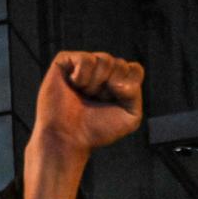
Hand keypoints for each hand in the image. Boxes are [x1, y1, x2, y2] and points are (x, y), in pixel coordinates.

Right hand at [25, 51, 143, 198]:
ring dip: (97, 81)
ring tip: (85, 95)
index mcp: (115, 84)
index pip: (134, 69)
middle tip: (100, 100)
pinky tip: (77, 86)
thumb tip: (124, 71)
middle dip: (113, 83)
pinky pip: (82, 58)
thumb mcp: (129, 116)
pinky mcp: (62, 65)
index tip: (119, 100)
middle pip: (120, 63)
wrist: (68, 140)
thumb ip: (134, 91)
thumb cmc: (96, 132)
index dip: (129, 83)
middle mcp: (99, 73)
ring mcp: (80, 67)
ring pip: (102, 59)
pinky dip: (83, 74)